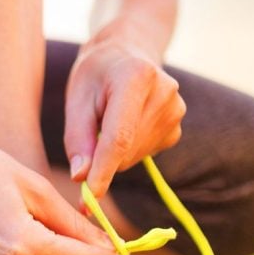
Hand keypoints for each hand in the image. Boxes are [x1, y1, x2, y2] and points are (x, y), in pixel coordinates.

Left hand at [63, 30, 184, 197]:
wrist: (127, 53)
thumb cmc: (96, 75)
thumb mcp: (77, 98)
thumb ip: (78, 138)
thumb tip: (82, 177)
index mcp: (136, 77)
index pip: (119, 137)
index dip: (102, 172)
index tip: (87, 201)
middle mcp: (165, 92)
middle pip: (124, 150)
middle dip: (100, 157)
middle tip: (89, 130)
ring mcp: (176, 111)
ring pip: (132, 157)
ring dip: (113, 152)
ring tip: (109, 118)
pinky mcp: (177, 127)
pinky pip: (144, 154)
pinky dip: (127, 150)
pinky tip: (126, 123)